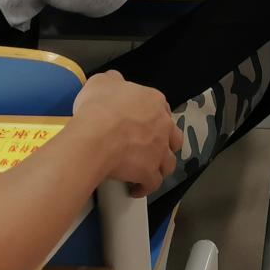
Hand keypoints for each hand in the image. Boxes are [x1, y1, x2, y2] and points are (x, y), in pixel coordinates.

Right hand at [70, 72, 181, 198]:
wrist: (96, 136)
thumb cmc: (98, 107)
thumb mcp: (102, 82)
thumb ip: (113, 81)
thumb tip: (115, 81)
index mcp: (154, 101)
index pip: (162, 109)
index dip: (154, 117)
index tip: (143, 124)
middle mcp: (163, 125)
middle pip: (173, 137)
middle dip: (166, 143)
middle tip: (150, 148)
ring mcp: (159, 150)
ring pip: (169, 162)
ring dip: (160, 167)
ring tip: (148, 171)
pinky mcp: (150, 171)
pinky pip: (153, 183)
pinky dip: (145, 187)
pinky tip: (136, 189)